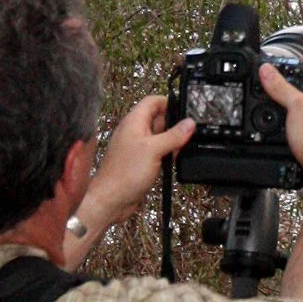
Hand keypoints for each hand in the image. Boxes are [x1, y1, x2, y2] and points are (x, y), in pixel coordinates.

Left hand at [76, 94, 194, 236]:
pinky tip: (177, 159)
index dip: (169, 102)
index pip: (153, 101)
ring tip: (186, 145)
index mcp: (134, 122)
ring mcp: (138, 147)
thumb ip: (173, 135)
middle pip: (158, 118)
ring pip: (160, 135)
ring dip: (173, 139)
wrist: (111, 200)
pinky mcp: (141, 161)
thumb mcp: (154, 150)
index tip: (186, 109)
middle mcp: (135, 131)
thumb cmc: (126, 173)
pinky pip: (158, 151)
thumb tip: (190, 123)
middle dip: (175, 123)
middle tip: (191, 130)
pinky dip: (168, 152)